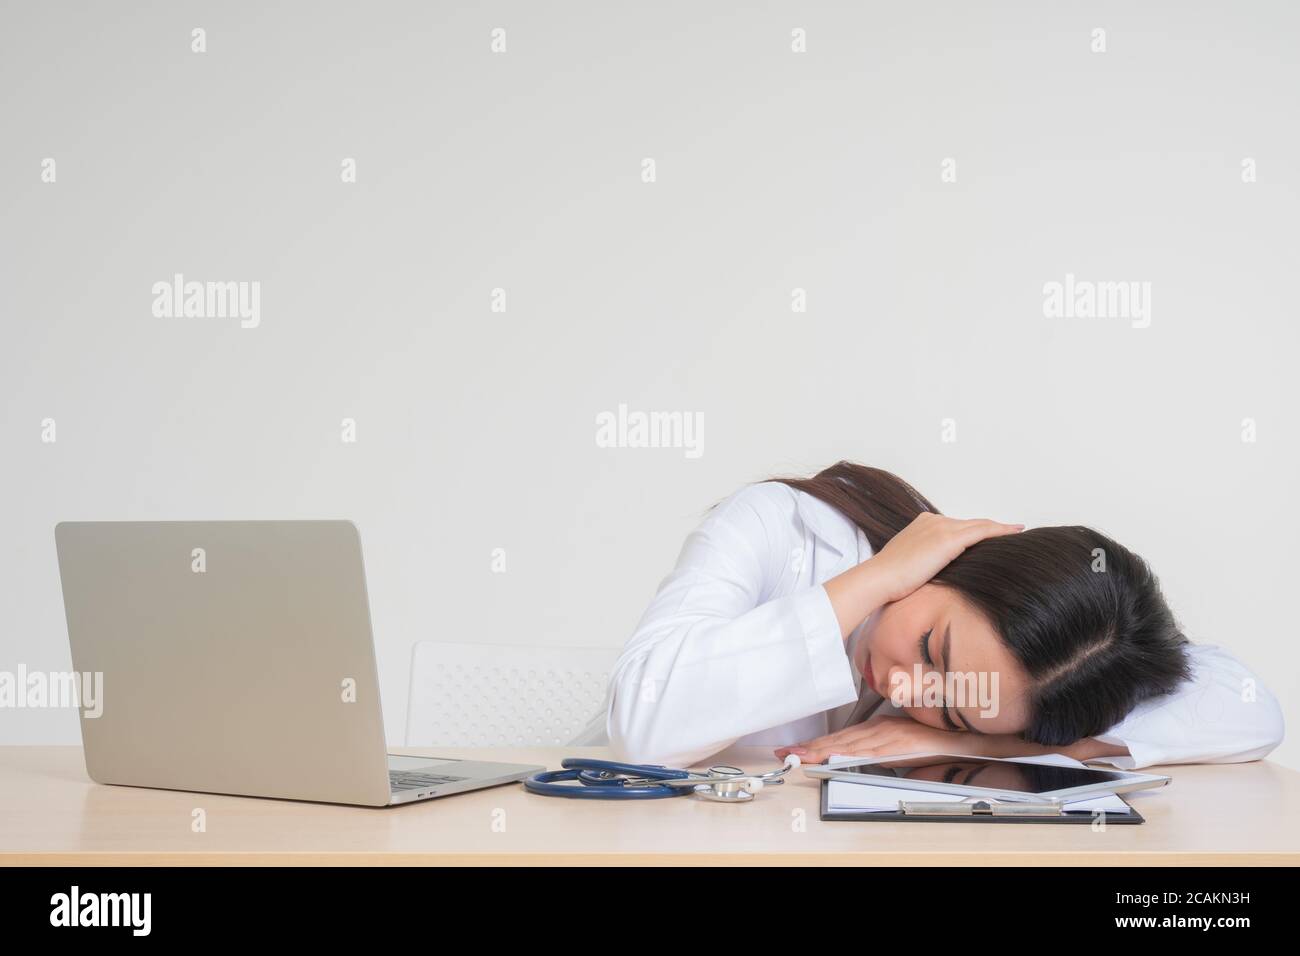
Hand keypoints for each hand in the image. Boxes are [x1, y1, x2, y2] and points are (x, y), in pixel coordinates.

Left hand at [774, 715, 985, 763]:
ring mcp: (889, 734)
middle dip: (810, 747)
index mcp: (877, 728)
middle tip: (785, 754)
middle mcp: (880, 728)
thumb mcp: (897, 747)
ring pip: (849, 744)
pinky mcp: (901, 742)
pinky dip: (852, 753)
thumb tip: (854, 761)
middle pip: (839, 739)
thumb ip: (877, 751)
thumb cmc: (931, 743)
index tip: (793, 751)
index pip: (840, 738)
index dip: (815, 744)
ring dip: (823, 750)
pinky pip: (871, 750)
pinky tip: (835, 756)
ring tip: (800, 757)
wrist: (962, 739)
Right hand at [869, 512, 1022, 602]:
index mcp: (922, 525)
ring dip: (999, 529)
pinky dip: (1000, 531)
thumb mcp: (910, 566)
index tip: (989, 535)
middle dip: (991, 528)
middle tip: (1011, 531)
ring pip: (979, 526)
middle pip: (970, 524)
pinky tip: (1014, 533)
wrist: (879, 579)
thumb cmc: (889, 580)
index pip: (956, 527)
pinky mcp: (949, 539)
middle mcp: (932, 521)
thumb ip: (926, 562)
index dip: (975, 531)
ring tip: (1016, 532)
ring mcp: (941, 528)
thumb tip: (936, 574)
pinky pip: (982, 532)